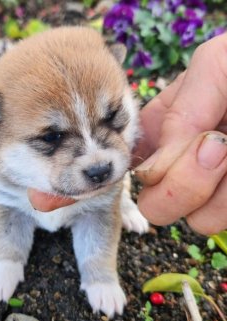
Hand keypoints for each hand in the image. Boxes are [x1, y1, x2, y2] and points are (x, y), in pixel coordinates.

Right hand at [134, 33, 226, 234]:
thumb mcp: (215, 67)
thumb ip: (178, 111)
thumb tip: (155, 169)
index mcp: (166, 131)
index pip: (135, 165)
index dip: (150, 164)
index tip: (188, 141)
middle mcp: (183, 165)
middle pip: (156, 205)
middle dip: (183, 184)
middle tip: (218, 149)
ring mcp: (214, 190)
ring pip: (197, 221)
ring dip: (222, 192)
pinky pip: (223, 221)